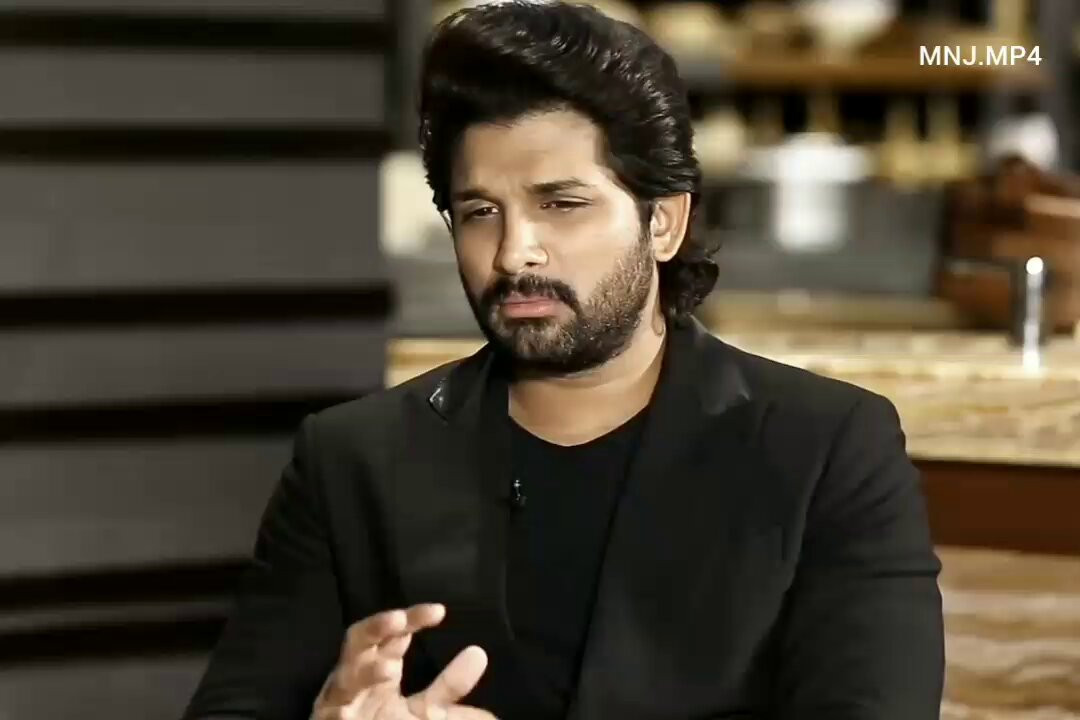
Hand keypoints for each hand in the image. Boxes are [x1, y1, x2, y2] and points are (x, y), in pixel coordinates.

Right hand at [311, 603, 496, 719]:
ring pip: (343, 680)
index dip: (411, 618)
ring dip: (364, 673)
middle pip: (359, 642)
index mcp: (378, 668)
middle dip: (376, 628)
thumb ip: (449, 686)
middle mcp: (354, 678)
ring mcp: (338, 702)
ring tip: (388, 668)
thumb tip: (479, 655)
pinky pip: (331, 715)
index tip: (438, 611)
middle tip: (398, 619)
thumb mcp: (424, 710)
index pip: (393, 634)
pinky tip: (346, 713)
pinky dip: (337, 713)